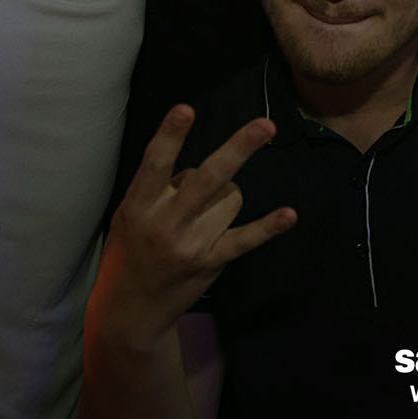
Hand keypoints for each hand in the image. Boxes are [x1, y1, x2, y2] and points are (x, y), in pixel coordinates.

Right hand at [90, 106, 295, 350]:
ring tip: (203, 212)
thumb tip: (199, 165)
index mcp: (139, 205)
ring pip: (230, 197)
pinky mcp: (210, 261)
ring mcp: (190, 244)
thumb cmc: (129, 251)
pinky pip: (245, 239)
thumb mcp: (128, 215)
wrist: (131, 309)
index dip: (170, 135)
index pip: (156, 163)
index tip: (186, 109)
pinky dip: (268, 227)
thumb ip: (156, 189)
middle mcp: (166, 222)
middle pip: (208, 177)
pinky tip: (289, 215)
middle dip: (238, 149)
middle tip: (265, 125)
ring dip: (226, 195)